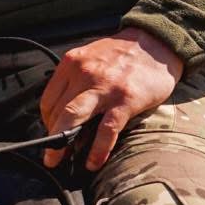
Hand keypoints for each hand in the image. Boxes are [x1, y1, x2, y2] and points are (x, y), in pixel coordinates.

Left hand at [38, 27, 182, 170]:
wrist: (157, 42)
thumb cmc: (122, 55)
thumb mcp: (91, 58)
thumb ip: (75, 79)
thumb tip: (63, 111)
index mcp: (72, 63)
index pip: (48, 99)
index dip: (47, 121)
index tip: (53, 134)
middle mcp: (84, 73)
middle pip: (56, 110)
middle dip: (49, 137)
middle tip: (49, 156)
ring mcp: (104, 87)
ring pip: (74, 118)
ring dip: (62, 144)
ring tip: (58, 161)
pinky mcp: (125, 100)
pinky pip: (106, 129)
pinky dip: (97, 149)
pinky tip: (93, 162)